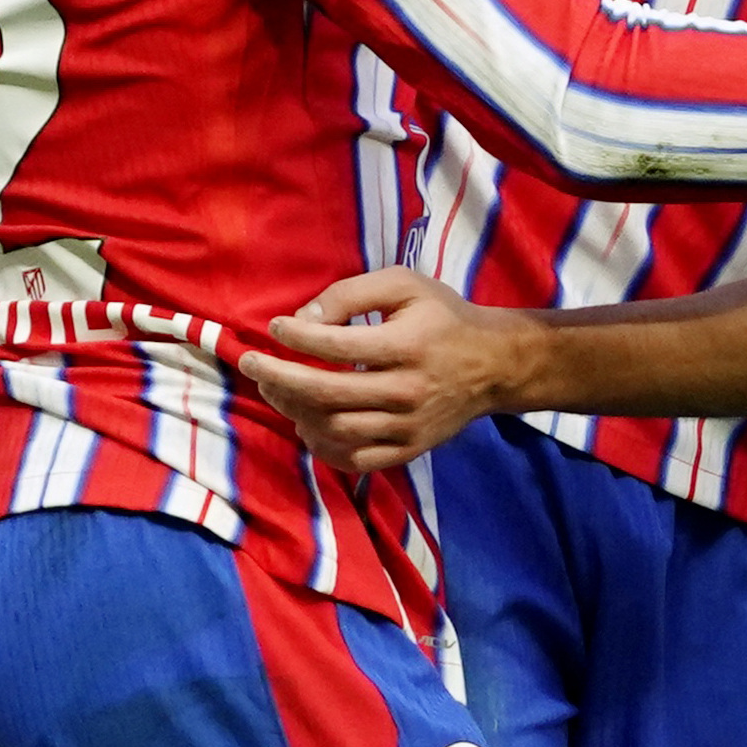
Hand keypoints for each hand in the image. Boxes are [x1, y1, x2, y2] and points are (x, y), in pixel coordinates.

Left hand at [239, 270, 527, 471]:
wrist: (494, 365)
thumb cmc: (443, 318)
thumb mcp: (405, 286)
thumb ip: (352, 294)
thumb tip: (303, 319)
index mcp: (407, 345)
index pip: (337, 346)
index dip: (297, 337)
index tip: (274, 327)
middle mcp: (407, 390)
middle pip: (327, 393)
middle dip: (279, 378)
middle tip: (251, 364)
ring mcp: (408, 426)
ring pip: (336, 429)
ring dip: (294, 411)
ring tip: (274, 389)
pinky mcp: (409, 450)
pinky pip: (355, 460)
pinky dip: (322, 446)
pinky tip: (305, 424)